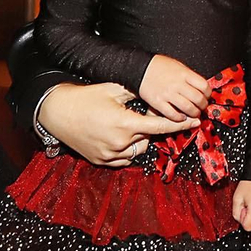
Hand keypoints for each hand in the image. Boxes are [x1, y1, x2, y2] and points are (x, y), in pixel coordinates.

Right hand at [37, 82, 195, 166]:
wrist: (56, 112)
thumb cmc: (84, 98)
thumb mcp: (113, 89)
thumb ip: (137, 91)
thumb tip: (155, 89)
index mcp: (125, 124)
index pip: (160, 127)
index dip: (179, 125)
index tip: (194, 123)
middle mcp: (119, 143)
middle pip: (148, 138)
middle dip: (148, 127)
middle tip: (137, 115)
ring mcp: (109, 155)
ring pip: (137, 150)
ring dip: (138, 139)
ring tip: (124, 124)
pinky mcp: (101, 161)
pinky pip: (124, 159)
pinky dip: (126, 149)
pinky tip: (117, 136)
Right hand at [138, 54, 209, 120]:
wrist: (139, 68)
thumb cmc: (158, 66)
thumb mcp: (178, 65)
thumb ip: (189, 76)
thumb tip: (200, 87)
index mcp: (184, 74)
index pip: (204, 86)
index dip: (208, 93)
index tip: (206, 96)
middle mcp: (177, 84)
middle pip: (198, 99)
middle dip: (203, 105)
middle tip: (202, 107)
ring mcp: (168, 94)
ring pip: (188, 108)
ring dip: (194, 113)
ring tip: (194, 113)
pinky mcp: (158, 103)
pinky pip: (173, 114)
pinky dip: (179, 118)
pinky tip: (181, 117)